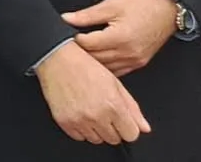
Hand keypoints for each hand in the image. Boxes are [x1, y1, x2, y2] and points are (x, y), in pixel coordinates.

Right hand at [36, 41, 150, 144]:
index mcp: (113, 105)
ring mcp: (80, 120)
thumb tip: (144, 127)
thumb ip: (132, 108)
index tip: (122, 120)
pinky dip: (81, 129)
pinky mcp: (64, 122)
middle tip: (104, 112)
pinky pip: (79, 137)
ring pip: (97, 140)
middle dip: (113, 128)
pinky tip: (80, 113)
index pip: (131, 134)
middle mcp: (97, 115)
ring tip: (90, 110)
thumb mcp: (115, 83)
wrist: (56, 59)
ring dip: (97, 129)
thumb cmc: (85, 66)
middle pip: (114, 139)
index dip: (128, 127)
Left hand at [63, 0, 176, 77]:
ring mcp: (134, 61)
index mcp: (120, 37)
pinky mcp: (138, 64)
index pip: (88, 44)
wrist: (168, 11)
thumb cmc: (143, 6)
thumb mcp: (112, 5)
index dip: (75, 38)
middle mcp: (127, 53)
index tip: (68, 33)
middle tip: (70, 44)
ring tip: (82, 52)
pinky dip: (104, 67)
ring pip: (104, 69)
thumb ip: (87, 15)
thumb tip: (67, 18)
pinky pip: (116, 72)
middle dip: (80, 51)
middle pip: (94, 58)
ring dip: (91, 62)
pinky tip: (97, 60)